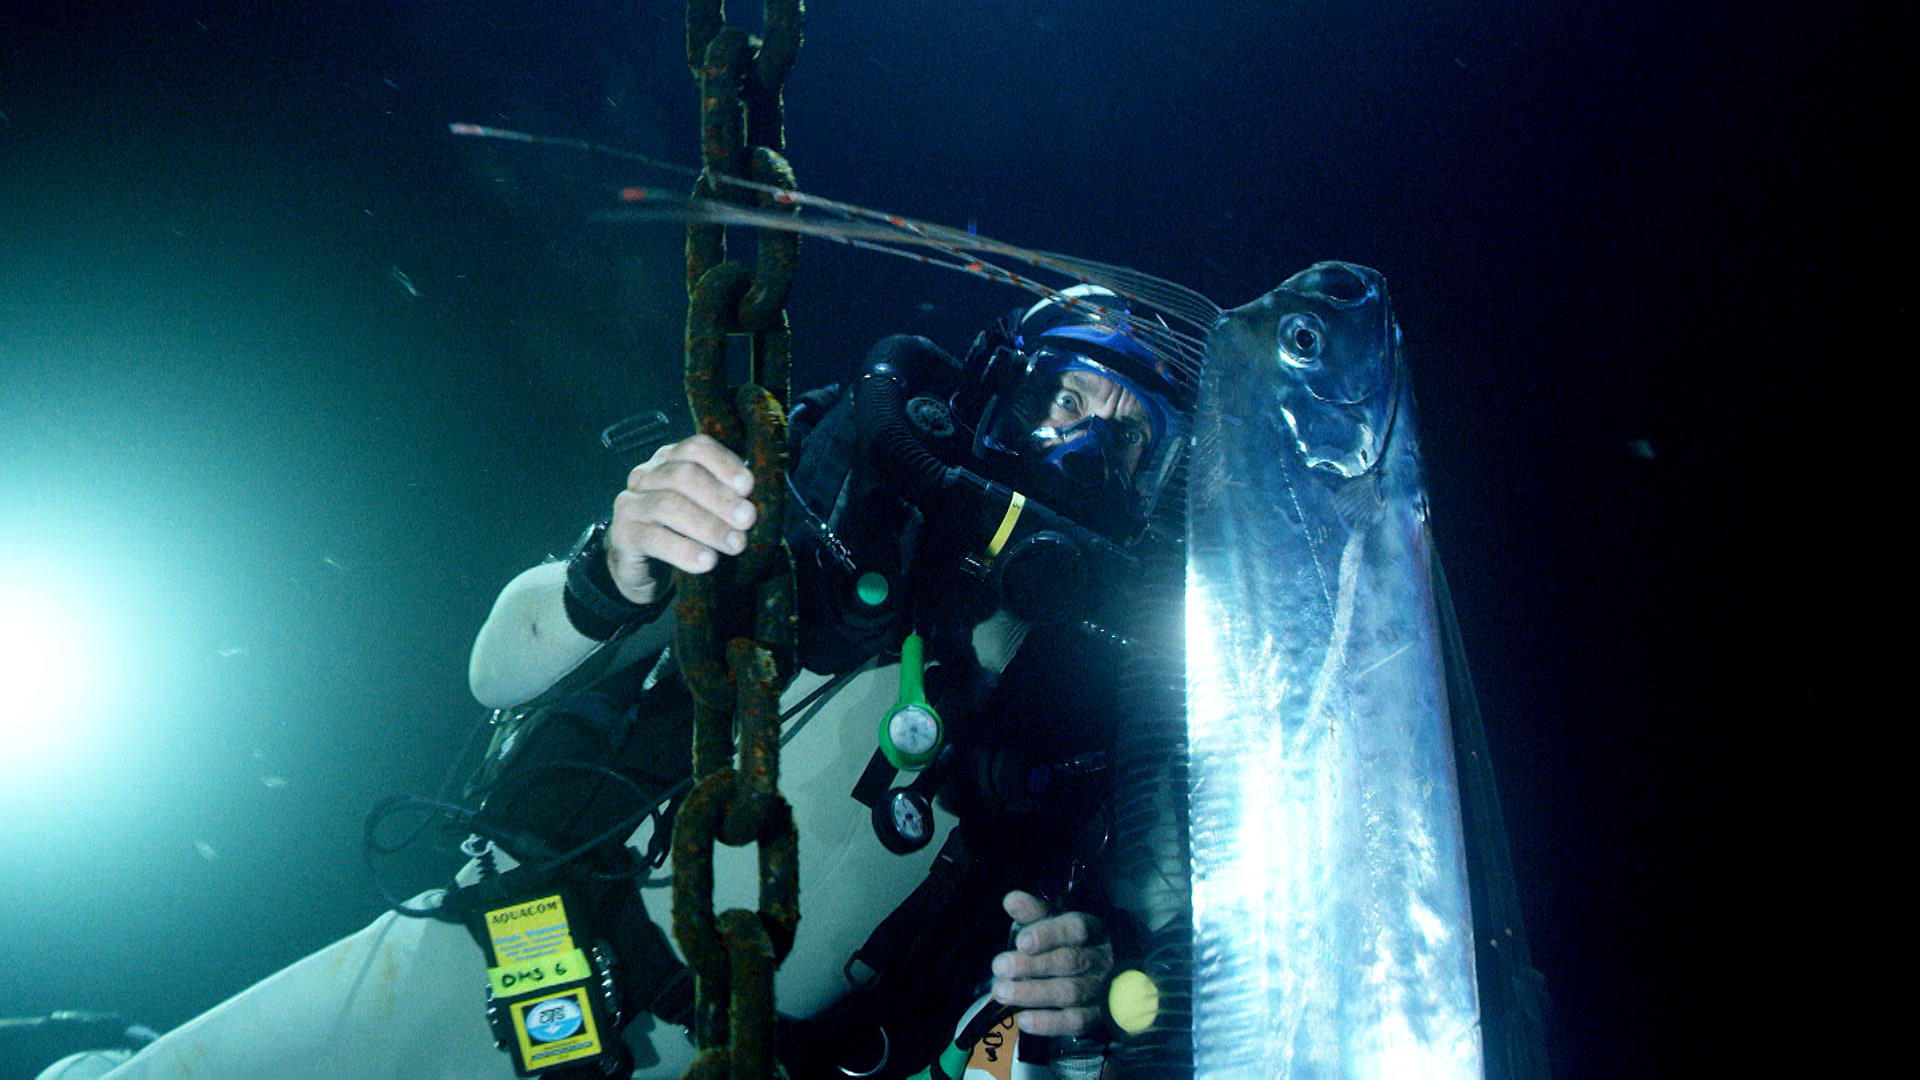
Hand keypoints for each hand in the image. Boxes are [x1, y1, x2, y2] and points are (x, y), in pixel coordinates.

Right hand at [606, 434, 756, 604]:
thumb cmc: (684, 532)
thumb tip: (754, 504)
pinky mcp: (622, 534)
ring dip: (708, 525)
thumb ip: (726, 499)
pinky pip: (653, 538)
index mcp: (670, 460)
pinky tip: (707, 562)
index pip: (696, 448)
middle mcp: (647, 474)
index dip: (724, 464)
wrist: (645, 568)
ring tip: (735, 544)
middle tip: (747, 520)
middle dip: (720, 498)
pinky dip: (684, 550)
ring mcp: (630, 502)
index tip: (748, 487)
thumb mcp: (706, 510)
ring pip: (670, 505)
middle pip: (684, 475)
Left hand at [990, 890, 1113, 1036]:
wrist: (1104, 972)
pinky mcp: (1095, 1016)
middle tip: (999, 967)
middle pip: (1069, 962)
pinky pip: (1074, 1022)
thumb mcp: (1054, 922)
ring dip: (1032, 993)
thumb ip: (1033, 912)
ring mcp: (1100, 989)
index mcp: (1091, 929)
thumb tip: (1011, 900)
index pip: (1075, 929)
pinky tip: (1023, 1019)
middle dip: (1031, 966)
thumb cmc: (1069, 943)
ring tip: (1002, 992)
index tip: (1021, 942)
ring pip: (1070, 992)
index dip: (1048, 935)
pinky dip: (1048, 1022)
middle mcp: (1100, 958)